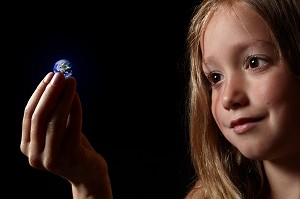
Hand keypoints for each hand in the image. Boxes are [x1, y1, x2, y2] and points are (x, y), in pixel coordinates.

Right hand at [20, 72, 111, 197]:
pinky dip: (74, 109)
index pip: (29, 115)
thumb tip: (56, 83)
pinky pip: (73, 128)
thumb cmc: (72, 147)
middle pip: (39, 117)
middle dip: (50, 93)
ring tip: (71, 81)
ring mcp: (52, 158)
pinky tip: (76, 96)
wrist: (88, 173)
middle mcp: (35, 154)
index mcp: (27, 146)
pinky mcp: (70, 158)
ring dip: (63, 98)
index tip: (49, 76)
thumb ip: (53, 114)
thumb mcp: (57, 131)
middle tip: (60, 75)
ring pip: (55, 122)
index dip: (39, 93)